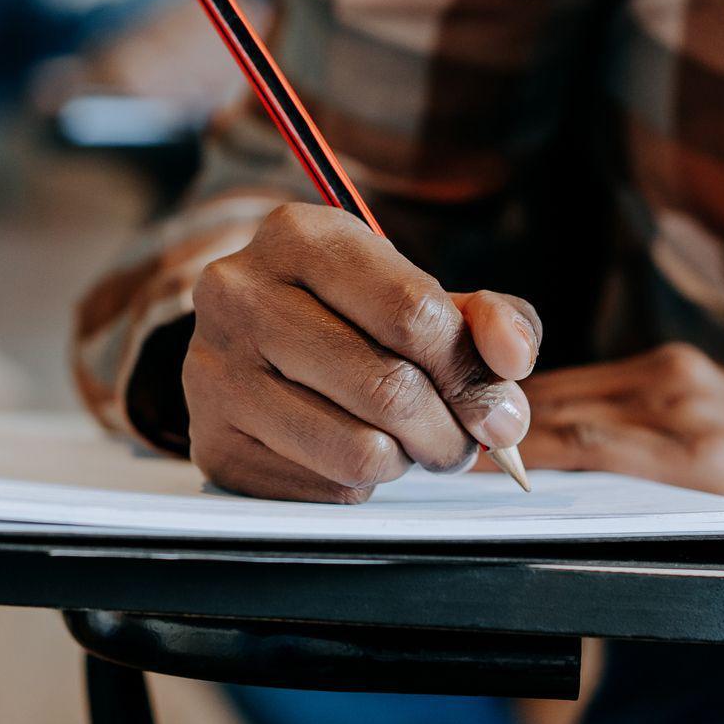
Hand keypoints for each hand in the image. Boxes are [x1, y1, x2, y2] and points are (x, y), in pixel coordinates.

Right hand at [183, 203, 540, 502]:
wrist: (251, 347)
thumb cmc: (351, 317)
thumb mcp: (418, 293)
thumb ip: (485, 318)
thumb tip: (511, 361)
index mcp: (300, 235)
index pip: (413, 314)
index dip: (473, 373)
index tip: (503, 411)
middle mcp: (241, 294)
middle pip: (390, 389)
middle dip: (450, 432)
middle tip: (461, 442)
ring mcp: (216, 371)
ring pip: (360, 451)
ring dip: (407, 461)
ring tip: (406, 443)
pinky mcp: (212, 443)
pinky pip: (325, 489)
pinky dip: (359, 483)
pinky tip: (346, 449)